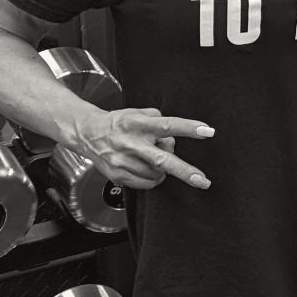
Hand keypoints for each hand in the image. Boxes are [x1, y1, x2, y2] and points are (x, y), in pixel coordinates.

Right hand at [72, 107, 214, 189]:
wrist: (88, 133)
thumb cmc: (119, 122)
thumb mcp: (140, 113)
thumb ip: (160, 121)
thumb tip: (175, 137)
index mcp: (139, 124)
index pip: (169, 125)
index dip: (189, 129)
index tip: (208, 132)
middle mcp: (132, 143)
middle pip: (162, 160)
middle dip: (185, 172)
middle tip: (203, 181)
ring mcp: (123, 161)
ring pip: (156, 174)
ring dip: (163, 170)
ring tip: (153, 158)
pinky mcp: (117, 175)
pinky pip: (145, 183)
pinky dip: (152, 178)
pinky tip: (147, 168)